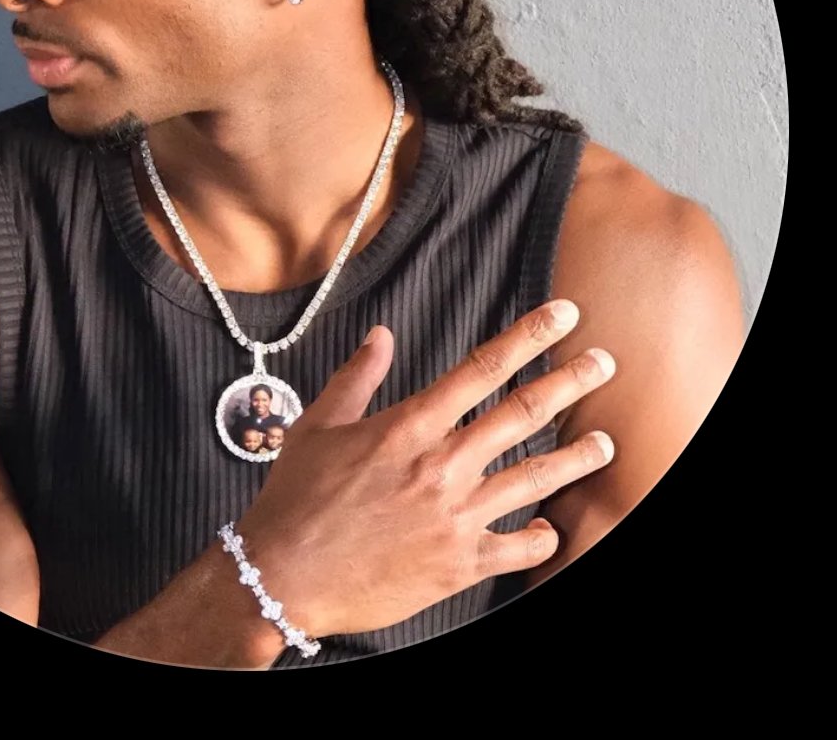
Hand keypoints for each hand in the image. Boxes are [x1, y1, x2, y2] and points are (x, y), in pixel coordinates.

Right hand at [233, 300, 614, 637]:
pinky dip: (542, 538)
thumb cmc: (296, 499)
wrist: (285, 576)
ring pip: (535, 478)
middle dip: (570, 383)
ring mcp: (457, 517)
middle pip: (522, 414)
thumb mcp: (318, 424)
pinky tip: (551, 528)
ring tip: (605, 445)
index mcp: (409, 427)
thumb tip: (381, 335)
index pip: (482, 368)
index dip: (528, 336)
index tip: (562, 315)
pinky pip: (519, 549)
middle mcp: (442, 466)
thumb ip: (357, 376)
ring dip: (576, 459)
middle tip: (604, 364)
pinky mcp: (459, 565)